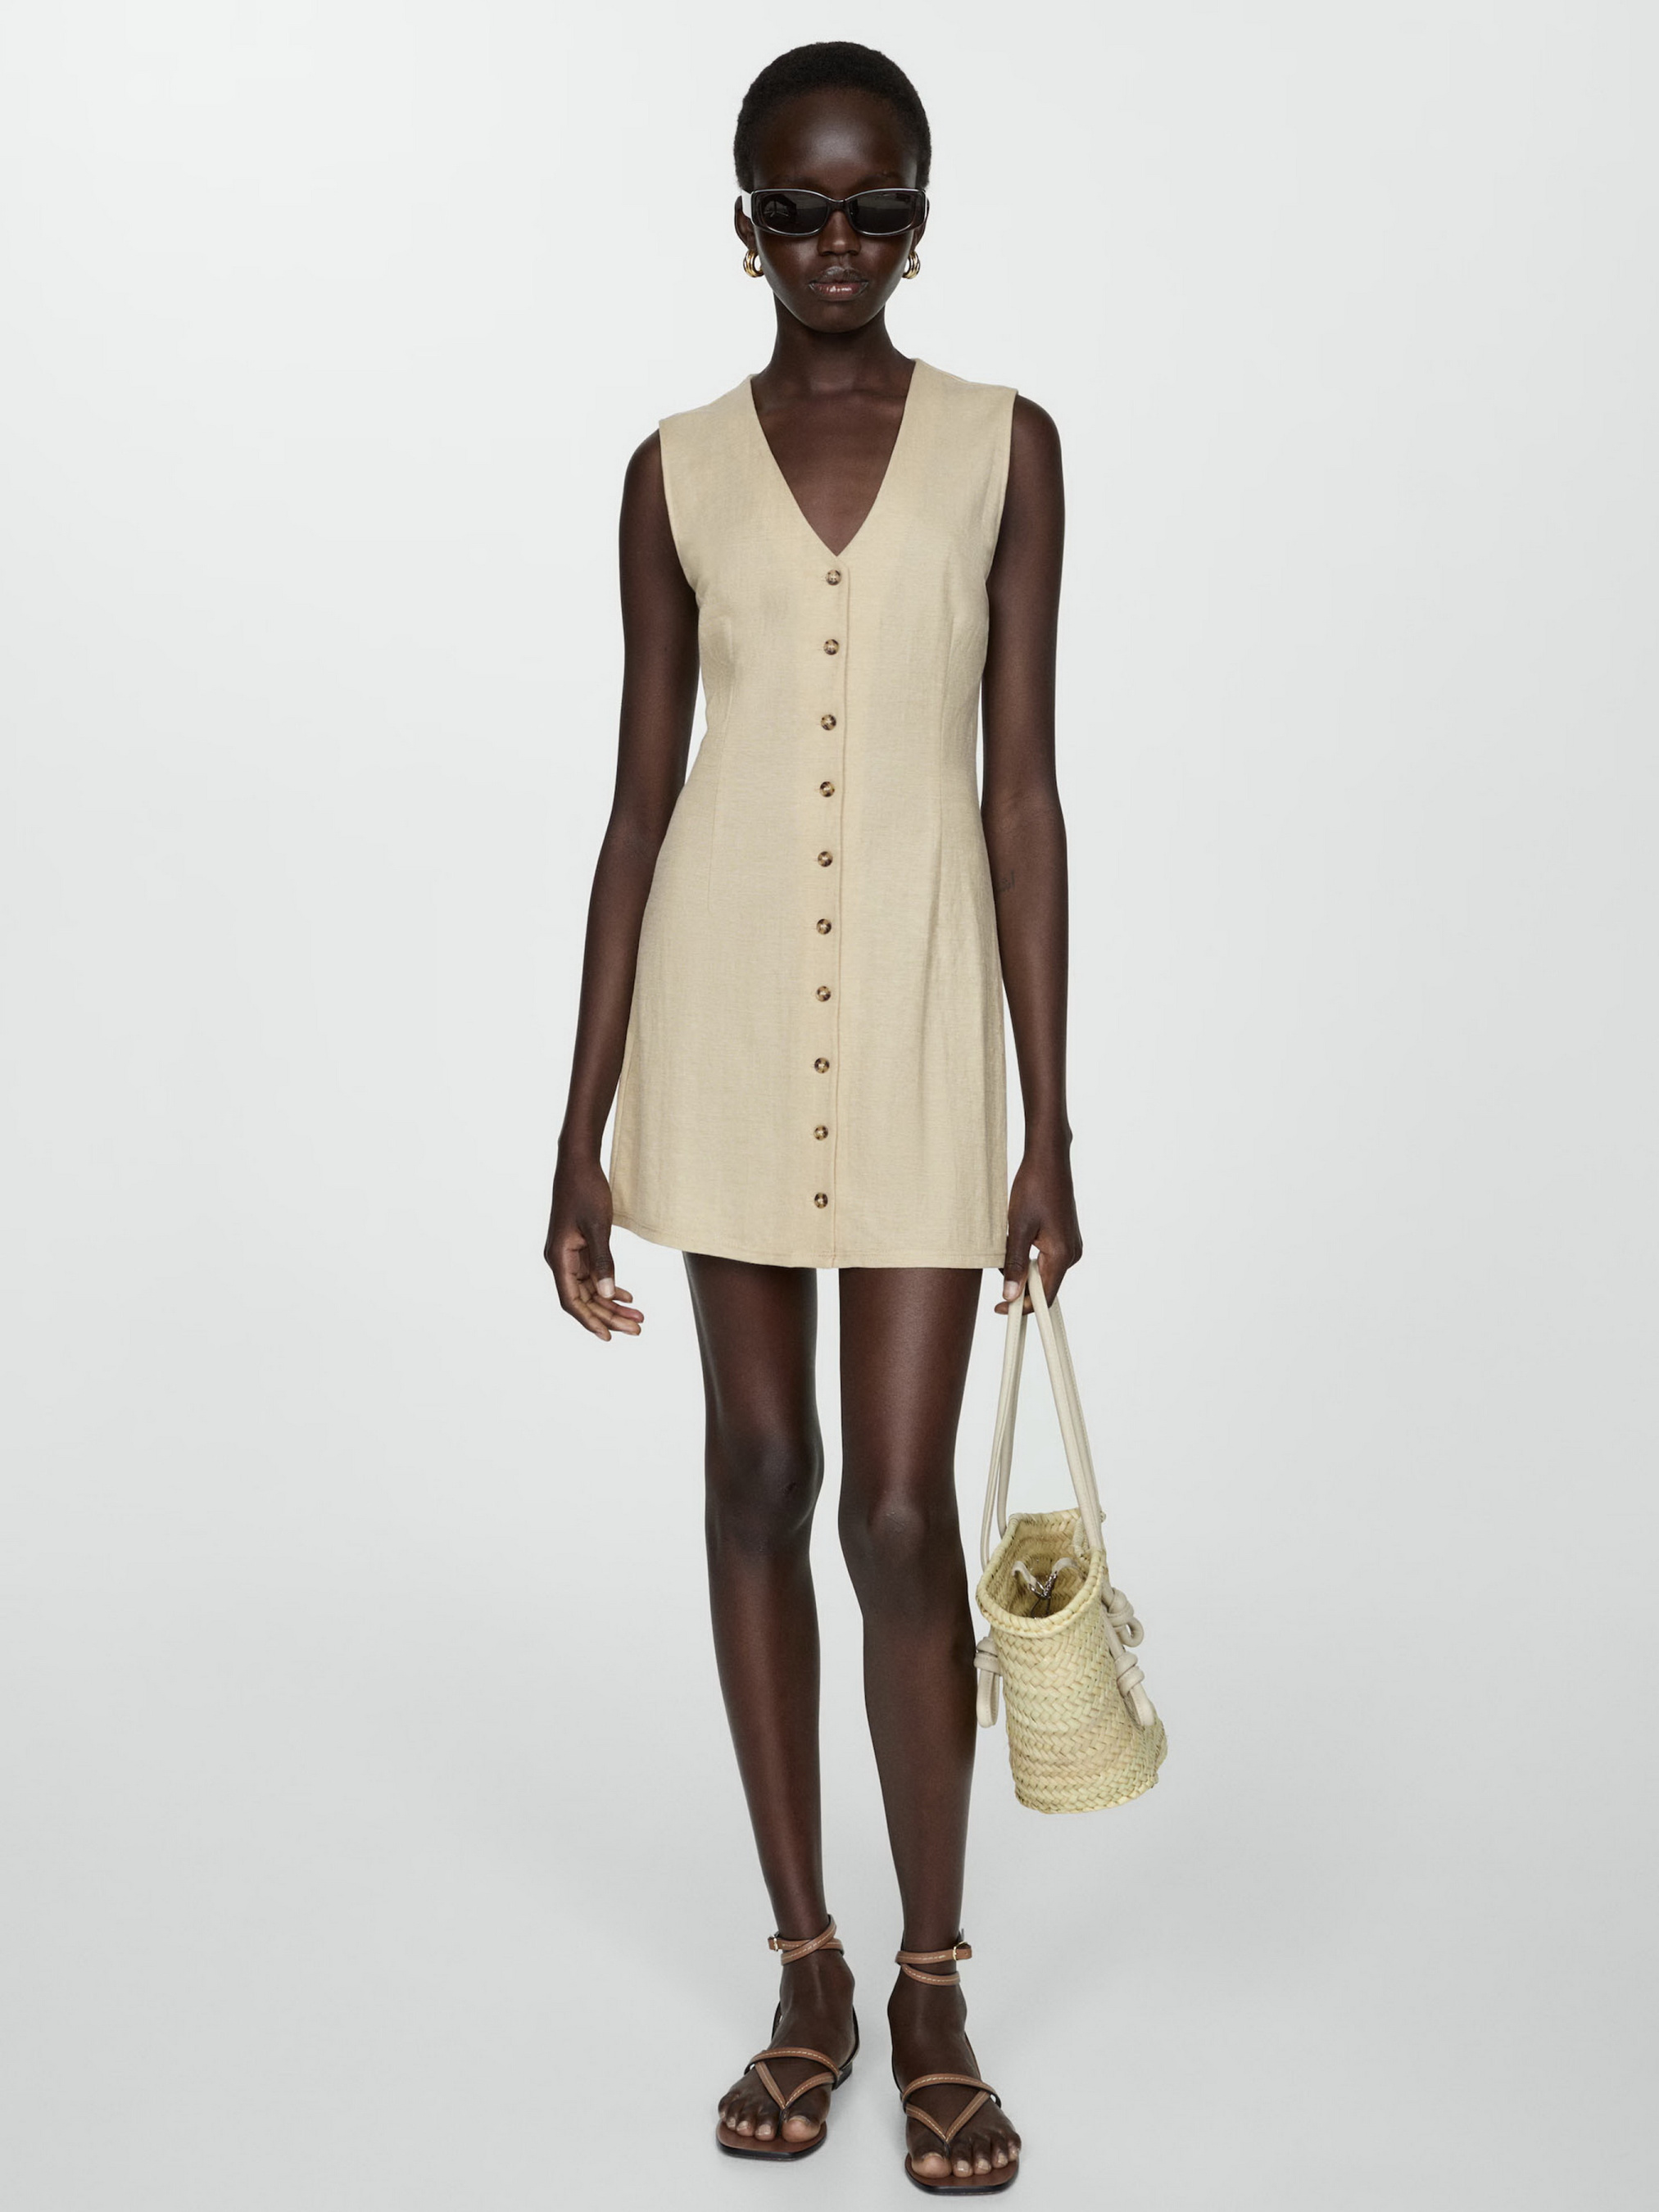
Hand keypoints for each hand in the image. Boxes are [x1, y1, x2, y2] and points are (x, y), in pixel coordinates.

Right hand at [544, 1149, 643, 1340]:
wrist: (579, 1163)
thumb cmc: (586, 1190)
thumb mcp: (598, 1227)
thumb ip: (604, 1262)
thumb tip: (609, 1295)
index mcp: (558, 1258)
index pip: (573, 1301)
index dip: (590, 1321)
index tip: (609, 1337)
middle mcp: (561, 1260)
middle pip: (585, 1299)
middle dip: (609, 1316)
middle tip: (637, 1329)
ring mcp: (570, 1255)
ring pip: (591, 1289)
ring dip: (613, 1304)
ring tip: (638, 1317)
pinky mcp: (579, 1247)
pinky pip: (594, 1275)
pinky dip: (611, 1286)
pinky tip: (628, 1296)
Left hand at [995, 1146, 1082, 1314]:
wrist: (1048, 1160)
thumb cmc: (1035, 1188)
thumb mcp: (1018, 1228)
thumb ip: (1014, 1264)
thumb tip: (1009, 1294)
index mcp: (1063, 1255)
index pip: (1044, 1297)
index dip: (1022, 1308)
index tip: (1001, 1310)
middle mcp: (1072, 1254)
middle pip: (1045, 1286)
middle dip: (1020, 1286)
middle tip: (996, 1277)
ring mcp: (1071, 1245)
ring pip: (1043, 1271)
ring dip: (1022, 1269)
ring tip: (1006, 1247)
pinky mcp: (1065, 1237)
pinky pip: (1046, 1258)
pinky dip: (1028, 1257)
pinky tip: (1016, 1239)